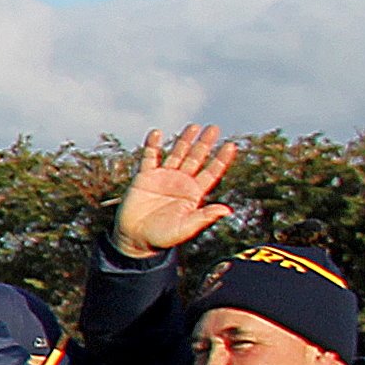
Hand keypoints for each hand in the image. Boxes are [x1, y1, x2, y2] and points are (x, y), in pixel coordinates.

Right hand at [116, 125, 240, 258]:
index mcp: (193, 193)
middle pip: (196, 158)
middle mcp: (181, 182)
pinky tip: (157, 133)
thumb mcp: (185, 229)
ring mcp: (163, 177)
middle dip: (205, 143)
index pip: (211, 172)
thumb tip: (226, 210)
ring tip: (193, 126)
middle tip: (214, 128)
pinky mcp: (145, 177)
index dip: (221, 159)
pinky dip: (152, 146)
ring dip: (184, 140)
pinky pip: (149, 157)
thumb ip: (204, 217)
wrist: (134, 238)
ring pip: (177, 154)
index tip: (230, 145)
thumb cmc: (161, 237)